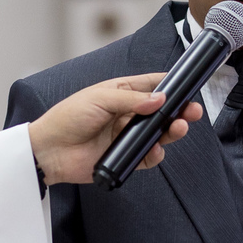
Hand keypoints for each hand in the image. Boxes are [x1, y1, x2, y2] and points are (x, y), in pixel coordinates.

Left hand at [28, 73, 203, 184]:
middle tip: (193, 112)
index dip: (171, 86)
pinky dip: (154, 154)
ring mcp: (126, 136)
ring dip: (172, 131)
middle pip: (162, 111)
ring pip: (158, 134)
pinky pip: (147, 156)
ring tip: (179, 129)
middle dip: (180, 111)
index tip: (187, 86)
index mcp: (121, 93)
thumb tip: (160, 99)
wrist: (49, 151)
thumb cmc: (67, 118)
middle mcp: (127, 114)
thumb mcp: (100, 99)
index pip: (152, 85)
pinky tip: (154, 150)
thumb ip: (132, 100)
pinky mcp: (124, 157)